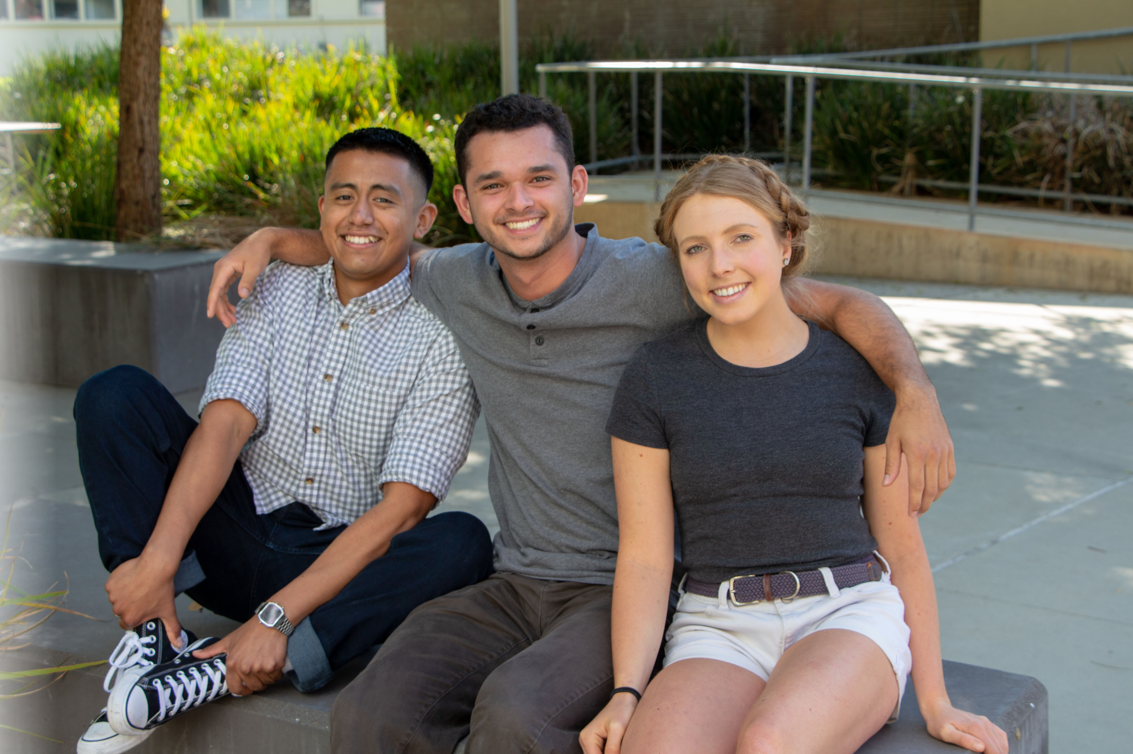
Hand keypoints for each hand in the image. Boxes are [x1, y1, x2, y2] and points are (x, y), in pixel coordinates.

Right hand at [105, 556, 182, 649]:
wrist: (157, 566)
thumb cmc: (162, 588)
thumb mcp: (168, 611)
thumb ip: (172, 630)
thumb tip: (178, 645)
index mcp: (130, 619)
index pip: (127, 623)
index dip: (135, 616)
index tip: (141, 608)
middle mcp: (119, 609)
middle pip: (121, 610)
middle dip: (130, 605)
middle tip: (142, 595)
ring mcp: (113, 596)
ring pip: (116, 598)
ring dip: (124, 593)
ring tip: (138, 586)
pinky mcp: (110, 583)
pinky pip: (113, 586)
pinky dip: (120, 583)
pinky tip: (131, 579)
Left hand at [194, 617, 286, 695]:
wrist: (270, 622)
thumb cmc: (250, 631)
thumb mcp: (229, 640)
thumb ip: (211, 650)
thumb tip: (195, 654)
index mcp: (233, 664)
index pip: (235, 689)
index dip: (242, 691)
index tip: (246, 689)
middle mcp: (246, 668)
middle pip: (254, 687)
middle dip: (258, 682)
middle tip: (259, 672)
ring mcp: (261, 668)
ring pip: (266, 683)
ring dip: (268, 677)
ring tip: (266, 664)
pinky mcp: (275, 665)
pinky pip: (276, 676)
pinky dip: (277, 672)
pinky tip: (274, 662)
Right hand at [206, 228, 274, 326]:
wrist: (261, 241)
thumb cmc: (258, 253)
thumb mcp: (255, 268)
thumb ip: (248, 281)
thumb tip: (242, 296)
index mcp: (224, 268)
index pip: (215, 289)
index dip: (212, 303)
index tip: (210, 315)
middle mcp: (220, 269)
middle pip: (215, 293)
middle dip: (220, 310)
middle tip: (229, 324)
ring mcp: (223, 271)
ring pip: (219, 293)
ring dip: (223, 307)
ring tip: (232, 321)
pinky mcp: (228, 273)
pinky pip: (223, 289)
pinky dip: (226, 300)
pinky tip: (232, 309)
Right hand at [579, 693, 637, 753]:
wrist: (624, 699)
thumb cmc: (622, 710)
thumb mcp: (618, 729)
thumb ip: (612, 748)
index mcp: (587, 738)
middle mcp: (584, 740)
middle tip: (620, 751)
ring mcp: (589, 742)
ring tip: (620, 749)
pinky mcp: (596, 742)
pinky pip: (600, 753)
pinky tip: (618, 750)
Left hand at [884, 384, 955, 515]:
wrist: (920, 400)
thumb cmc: (901, 421)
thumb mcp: (891, 441)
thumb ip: (891, 465)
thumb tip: (887, 486)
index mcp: (917, 454)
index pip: (917, 486)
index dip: (914, 503)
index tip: (911, 514)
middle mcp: (934, 454)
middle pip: (932, 488)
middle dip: (924, 504)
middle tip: (917, 514)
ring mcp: (944, 451)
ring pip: (943, 483)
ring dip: (935, 496)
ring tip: (924, 503)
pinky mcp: (950, 448)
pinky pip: (950, 472)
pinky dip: (944, 484)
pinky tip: (936, 489)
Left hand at [923, 697, 1008, 753]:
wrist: (938, 709)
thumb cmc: (939, 723)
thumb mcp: (946, 734)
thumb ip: (963, 740)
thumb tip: (981, 748)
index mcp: (977, 728)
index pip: (995, 751)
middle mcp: (985, 724)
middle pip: (1000, 749)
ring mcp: (987, 722)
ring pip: (1002, 743)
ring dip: (999, 753)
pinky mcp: (986, 723)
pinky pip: (1001, 736)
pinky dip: (1001, 746)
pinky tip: (992, 751)